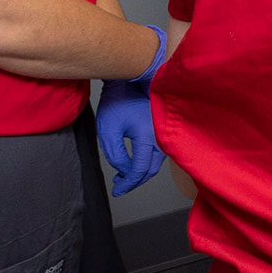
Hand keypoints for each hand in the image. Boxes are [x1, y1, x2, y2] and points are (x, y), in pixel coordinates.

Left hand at [96, 79, 164, 195]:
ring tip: (123, 176)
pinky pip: (157, 153)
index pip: (140, 169)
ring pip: (155, 162)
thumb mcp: (108, 131)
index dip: (127, 183)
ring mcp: (163, 133)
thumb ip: (116, 155)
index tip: (117, 191)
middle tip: (119, 186)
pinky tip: (133, 163)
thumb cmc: (117, 102)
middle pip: (150, 169)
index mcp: (148, 136)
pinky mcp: (161, 131)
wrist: (128, 81)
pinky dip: (146, 162)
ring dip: (140, 172)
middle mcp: (160, 137)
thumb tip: (124, 172)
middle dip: (134, 181)